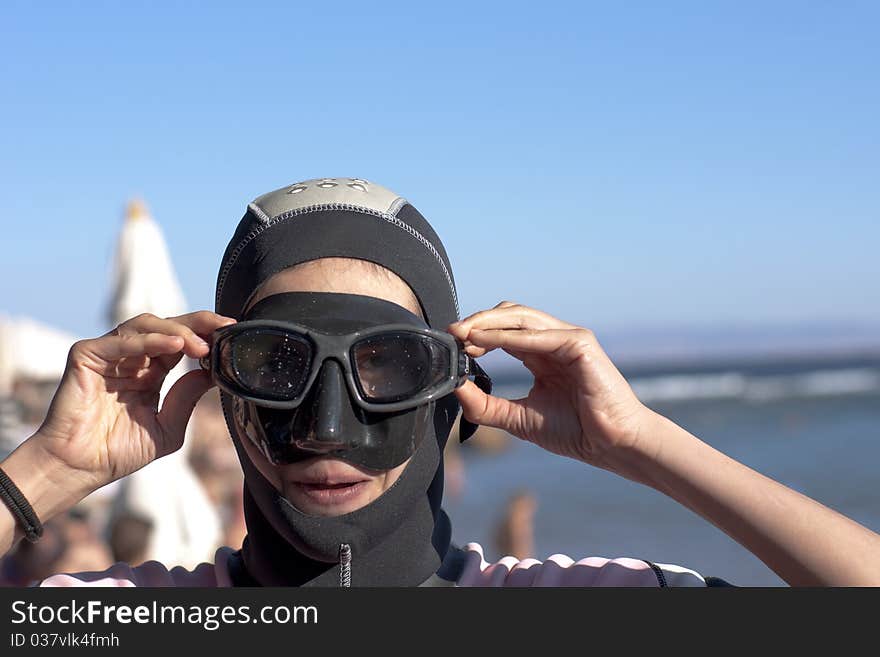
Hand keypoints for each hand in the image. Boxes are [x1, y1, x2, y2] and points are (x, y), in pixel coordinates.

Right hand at [34, 311, 235, 492]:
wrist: (79, 468)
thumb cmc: (117, 452)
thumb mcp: (167, 428)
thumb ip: (186, 399)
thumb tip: (211, 373)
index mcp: (150, 373)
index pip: (181, 343)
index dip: (205, 335)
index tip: (231, 334)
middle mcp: (130, 359)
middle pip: (167, 327)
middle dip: (198, 324)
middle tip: (224, 328)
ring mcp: (108, 355)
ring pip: (145, 325)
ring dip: (177, 331)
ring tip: (200, 345)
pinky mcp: (86, 355)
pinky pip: (121, 340)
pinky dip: (149, 339)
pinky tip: (174, 345)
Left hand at [447, 302, 655, 475]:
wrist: (612, 445)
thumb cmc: (575, 432)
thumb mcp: (517, 418)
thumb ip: (486, 404)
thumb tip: (454, 387)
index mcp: (541, 354)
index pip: (503, 332)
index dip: (475, 333)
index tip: (450, 343)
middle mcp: (554, 341)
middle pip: (510, 316)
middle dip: (478, 322)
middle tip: (452, 333)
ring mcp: (569, 338)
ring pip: (522, 317)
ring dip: (489, 323)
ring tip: (464, 334)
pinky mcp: (580, 343)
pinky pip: (539, 334)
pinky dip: (509, 337)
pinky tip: (486, 342)